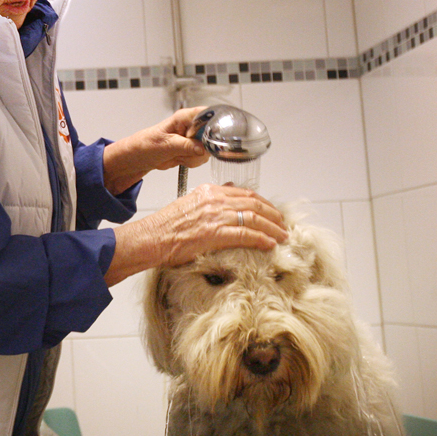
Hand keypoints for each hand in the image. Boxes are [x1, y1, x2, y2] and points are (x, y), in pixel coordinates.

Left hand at [102, 106, 208, 194]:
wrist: (136, 160)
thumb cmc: (144, 145)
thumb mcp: (165, 145)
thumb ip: (186, 146)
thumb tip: (203, 149)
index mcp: (184, 117)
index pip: (208, 114)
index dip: (215, 124)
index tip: (212, 138)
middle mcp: (190, 126)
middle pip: (212, 135)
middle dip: (201, 148)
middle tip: (186, 151)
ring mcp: (192, 138)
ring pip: (207, 150)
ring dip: (194, 158)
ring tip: (178, 155)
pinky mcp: (191, 149)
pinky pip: (201, 158)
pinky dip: (191, 162)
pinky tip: (179, 159)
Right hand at [149, 183, 286, 266]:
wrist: (153, 237)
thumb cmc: (167, 225)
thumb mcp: (189, 203)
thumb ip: (210, 199)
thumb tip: (228, 194)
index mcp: (209, 191)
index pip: (244, 193)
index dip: (263, 202)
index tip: (271, 211)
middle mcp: (215, 200)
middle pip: (254, 204)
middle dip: (273, 215)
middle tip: (283, 224)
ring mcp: (216, 216)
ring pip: (254, 218)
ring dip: (272, 228)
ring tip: (282, 236)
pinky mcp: (215, 233)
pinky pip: (246, 235)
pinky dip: (261, 239)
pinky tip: (269, 244)